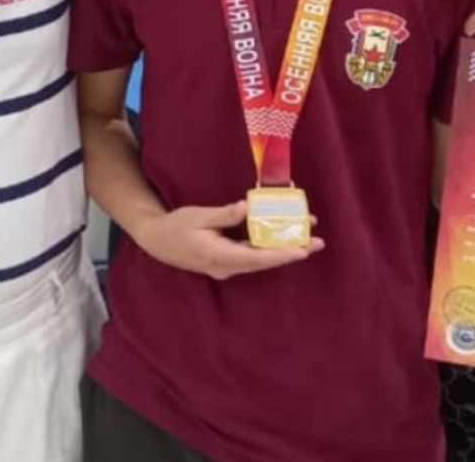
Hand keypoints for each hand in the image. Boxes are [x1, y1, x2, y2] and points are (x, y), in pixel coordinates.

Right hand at [132, 201, 322, 279]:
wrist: (156, 241)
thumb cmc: (175, 227)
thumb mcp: (197, 216)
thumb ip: (223, 215)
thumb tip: (246, 208)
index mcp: (219, 256)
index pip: (257, 258)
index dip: (281, 255)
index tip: (303, 250)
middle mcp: (226, 266)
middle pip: (264, 261)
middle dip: (291, 250)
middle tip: (318, 241)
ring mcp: (227, 266)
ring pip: (260, 259)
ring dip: (282, 248)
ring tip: (307, 237)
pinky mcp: (227, 261)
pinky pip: (252, 255)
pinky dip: (268, 247)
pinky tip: (281, 236)